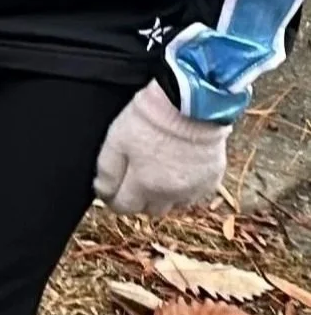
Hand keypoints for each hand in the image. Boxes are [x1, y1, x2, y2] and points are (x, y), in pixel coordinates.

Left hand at [94, 82, 228, 215]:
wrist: (191, 104)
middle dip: (138, 198)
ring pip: (173, 205)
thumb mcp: (115, 140)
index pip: (123, 207)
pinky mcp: (211, 180)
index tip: (110, 188)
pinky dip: (184, 188)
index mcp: (145, 185)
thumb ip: (107, 171)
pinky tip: (178, 167)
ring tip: (157, 170)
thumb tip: (103, 192)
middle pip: (149, 210)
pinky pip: (193, 194)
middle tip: (133, 177)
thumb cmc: (150, 118)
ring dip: (162, 195)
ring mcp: (194, 189)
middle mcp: (171, 194)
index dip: (112, 198)